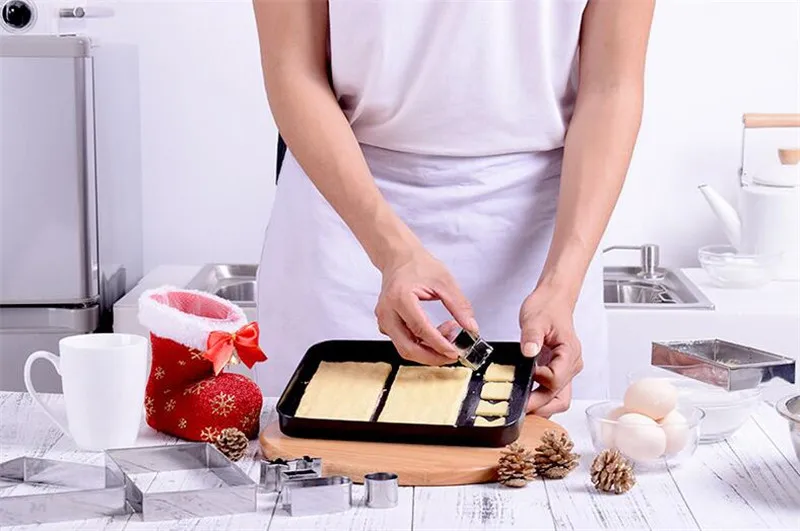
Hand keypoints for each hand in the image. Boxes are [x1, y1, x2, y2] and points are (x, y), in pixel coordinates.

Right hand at [376, 248, 477, 364]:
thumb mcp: (444, 282)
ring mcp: (383, 320)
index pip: (420, 329)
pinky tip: (435, 334)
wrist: (399, 259)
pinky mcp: (386, 325)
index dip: (439, 344)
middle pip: (408, 347)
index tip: (455, 352)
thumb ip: (459, 306)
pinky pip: (403, 342)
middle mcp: (387, 312)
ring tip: (447, 337)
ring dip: (428, 350)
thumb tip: (471, 328)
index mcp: (400, 297)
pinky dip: (420, 344)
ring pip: (404, 348)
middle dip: (432, 356)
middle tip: (452, 355)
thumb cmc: (418, 265)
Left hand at [519, 286, 582, 416]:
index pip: (556, 380)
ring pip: (558, 400)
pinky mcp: (557, 370)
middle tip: (517, 406)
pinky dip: (540, 398)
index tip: (521, 377)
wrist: (553, 300)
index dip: (537, 382)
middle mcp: (571, 365)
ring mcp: (566, 370)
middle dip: (539, 405)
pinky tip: (524, 396)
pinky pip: (552, 392)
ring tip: (520, 405)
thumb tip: (529, 352)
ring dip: (541, 406)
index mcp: (569, 353)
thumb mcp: (535, 318)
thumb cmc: (548, 307)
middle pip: (560, 398)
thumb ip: (532, 336)